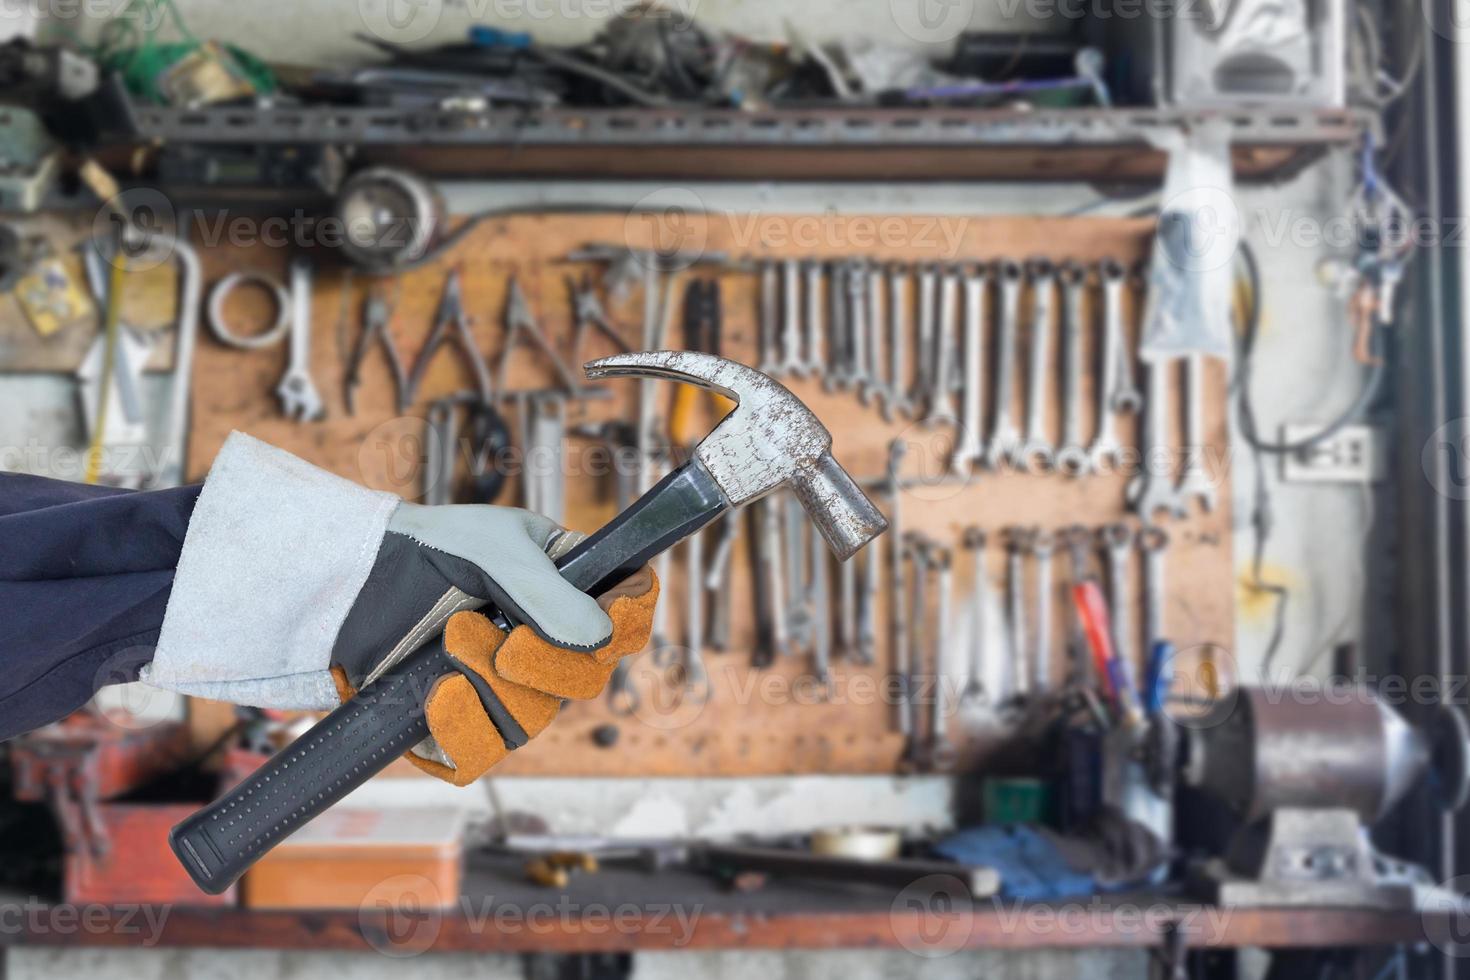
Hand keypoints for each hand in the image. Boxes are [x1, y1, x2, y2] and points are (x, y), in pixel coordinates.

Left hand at [335, 566, 658, 785]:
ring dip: (495, 687)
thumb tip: (601, 640)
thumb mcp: (496, 550)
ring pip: (536, 719)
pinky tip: (439, 693)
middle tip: (505, 639)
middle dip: (546, 663)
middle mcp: (546, 645)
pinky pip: (481, 754)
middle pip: (588, 680)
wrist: (351, 581)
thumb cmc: (428, 549)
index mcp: (569, 591)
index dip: (629, 621)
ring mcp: (506, 689)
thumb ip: (550, 594)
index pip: (628, 616)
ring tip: (452, 643)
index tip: (608, 618)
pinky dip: (462, 727)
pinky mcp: (461, 725)